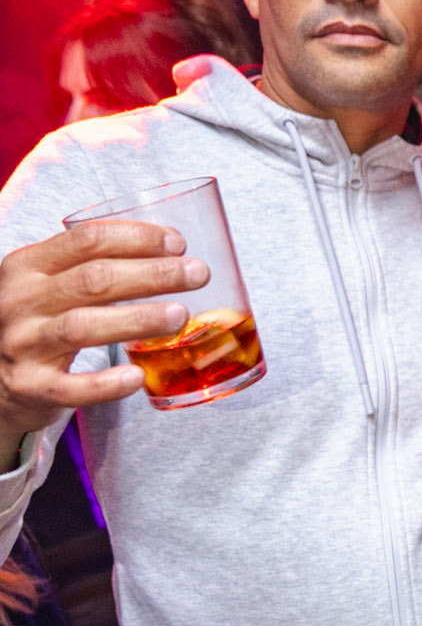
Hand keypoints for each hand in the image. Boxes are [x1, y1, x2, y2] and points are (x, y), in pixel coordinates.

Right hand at [0, 221, 208, 465]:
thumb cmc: (37, 321)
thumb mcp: (48, 283)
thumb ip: (90, 265)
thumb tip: (169, 248)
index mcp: (27, 266)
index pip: (85, 241)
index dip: (136, 238)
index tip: (177, 243)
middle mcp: (21, 301)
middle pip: (93, 280)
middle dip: (151, 274)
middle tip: (198, 274)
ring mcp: (23, 345)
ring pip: (83, 326)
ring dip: (136, 319)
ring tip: (180, 315)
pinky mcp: (31, 386)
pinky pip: (72, 387)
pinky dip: (105, 384)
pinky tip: (137, 376)